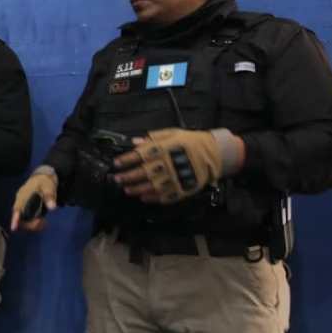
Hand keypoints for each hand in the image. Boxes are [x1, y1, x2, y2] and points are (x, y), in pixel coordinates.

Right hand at [11, 167, 57, 231]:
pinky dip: (34, 223)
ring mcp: (23, 206)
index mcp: (23, 195)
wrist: (43, 178)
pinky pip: (27, 220)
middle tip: (43, 223)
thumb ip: (49, 196)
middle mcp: (20, 202)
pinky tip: (42, 222)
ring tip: (44, 223)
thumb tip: (52, 208)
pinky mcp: (26, 209)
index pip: (17, 208)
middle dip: (30, 224)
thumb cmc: (44, 182)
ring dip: (33, 225)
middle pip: (20, 217)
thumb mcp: (48, 187)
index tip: (13, 228)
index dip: (15, 218)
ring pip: (23, 220)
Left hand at [112, 128, 240, 203]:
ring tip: (127, 190)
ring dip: (137, 189)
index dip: (126, 160)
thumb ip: (153, 138)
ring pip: (152, 186)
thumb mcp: (173, 133)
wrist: (215, 152)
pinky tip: (144, 198)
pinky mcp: (183, 188)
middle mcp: (168, 163)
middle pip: (143, 172)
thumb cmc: (191, 141)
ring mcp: (176, 177)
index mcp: (164, 148)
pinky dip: (153, 198)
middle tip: (117, 180)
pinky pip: (166, 196)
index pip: (140, 155)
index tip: (116, 164)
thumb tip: (134, 142)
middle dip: (127, 176)